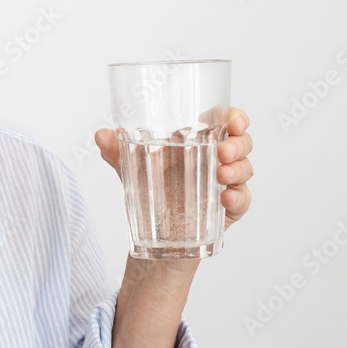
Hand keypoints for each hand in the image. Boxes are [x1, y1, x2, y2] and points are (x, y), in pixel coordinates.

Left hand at [94, 108, 253, 230]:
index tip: (233, 120)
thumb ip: (115, 151)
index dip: (235, 116)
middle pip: (242, 141)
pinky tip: (225, 198)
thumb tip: (101, 134)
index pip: (225, 120)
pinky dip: (238, 197)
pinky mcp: (229, 208)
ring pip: (245, 168)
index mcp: (196, 141)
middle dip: (238, 143)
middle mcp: (215, 158)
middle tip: (223, 151)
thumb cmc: (148, 188)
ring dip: (238, 169)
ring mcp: (224, 182)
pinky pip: (242, 199)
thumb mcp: (129, 167)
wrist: (152, 231)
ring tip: (221, 174)